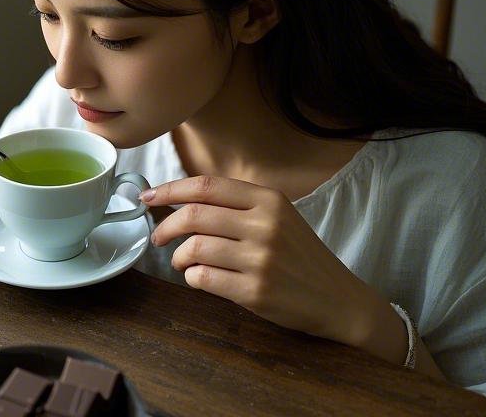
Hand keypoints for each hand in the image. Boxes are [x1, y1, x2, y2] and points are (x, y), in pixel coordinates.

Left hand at [143, 175, 402, 356]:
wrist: (338, 299)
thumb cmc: (300, 256)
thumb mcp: (279, 218)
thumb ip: (237, 206)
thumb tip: (179, 200)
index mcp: (268, 200)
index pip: (206, 186)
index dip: (169, 190)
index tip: (147, 198)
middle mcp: (265, 224)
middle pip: (193, 215)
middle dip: (165, 227)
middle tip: (158, 238)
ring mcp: (261, 258)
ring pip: (193, 248)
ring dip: (178, 257)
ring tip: (183, 262)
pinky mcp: (255, 290)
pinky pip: (203, 278)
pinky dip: (192, 278)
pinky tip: (200, 278)